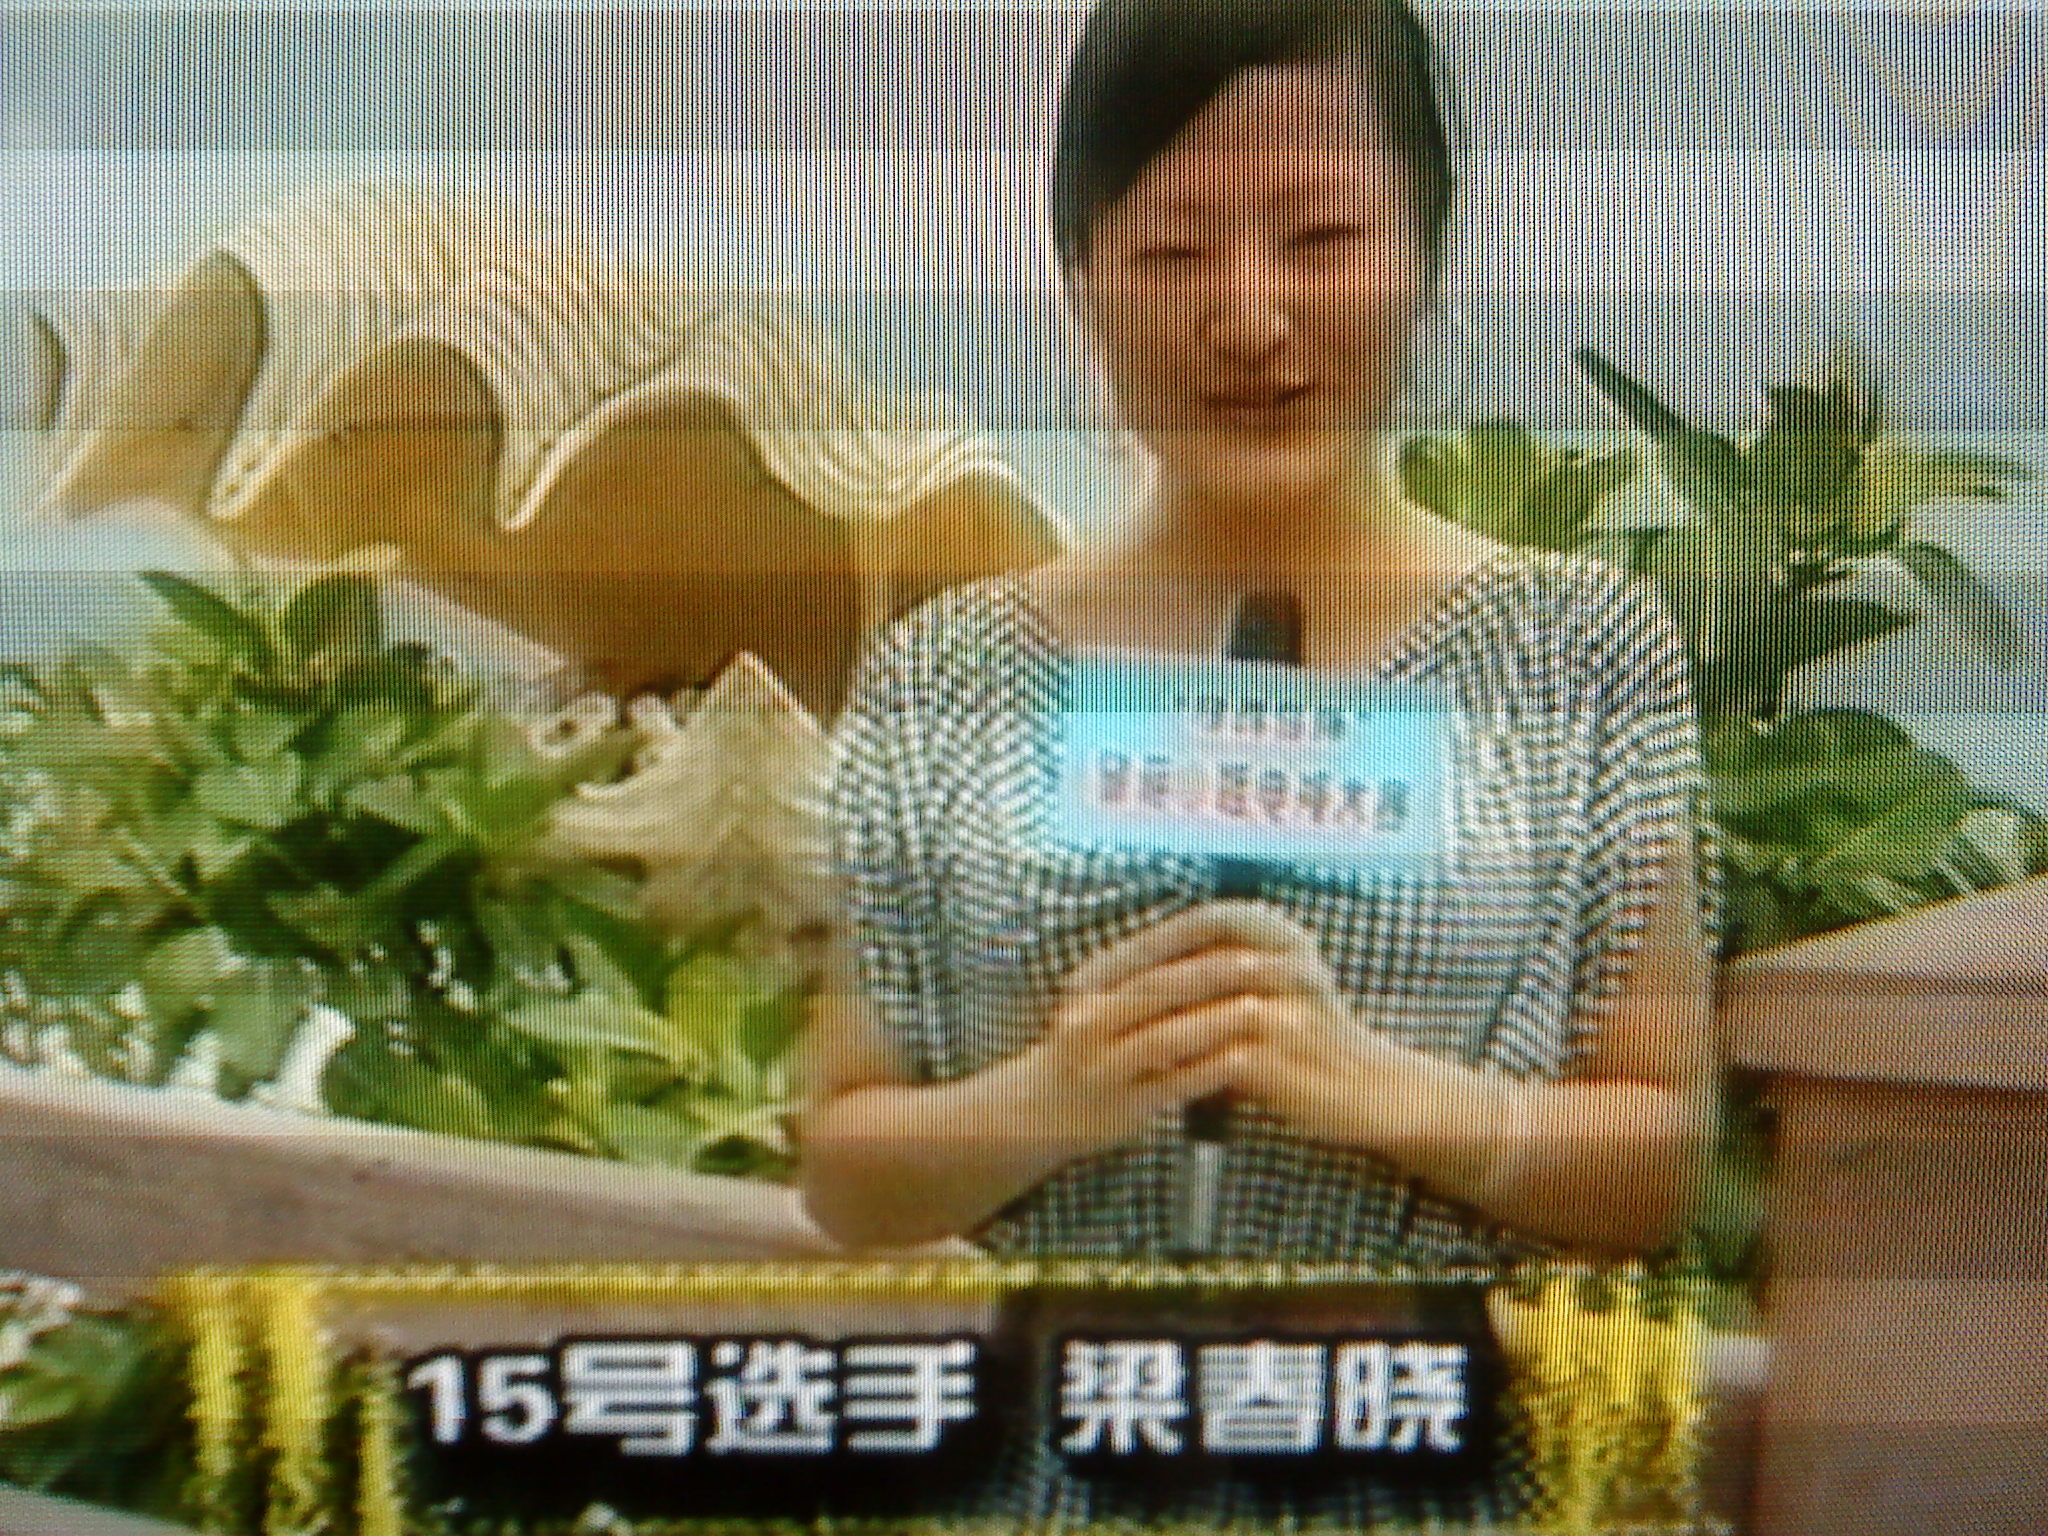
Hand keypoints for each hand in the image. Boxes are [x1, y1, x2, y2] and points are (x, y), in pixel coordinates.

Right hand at [991, 900, 1303, 1162]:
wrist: (1035, 1111)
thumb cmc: (1086, 1048)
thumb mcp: (1101, 1004)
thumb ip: (1144, 980)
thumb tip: (1212, 943)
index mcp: (1090, 989)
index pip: (1147, 953)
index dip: (1196, 941)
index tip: (1241, 930)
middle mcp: (1089, 1024)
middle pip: (1157, 991)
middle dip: (1214, 975)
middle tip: (1263, 964)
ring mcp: (1102, 1068)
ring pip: (1162, 1039)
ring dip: (1214, 1023)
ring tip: (1259, 1010)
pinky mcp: (1121, 1109)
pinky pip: (1170, 1086)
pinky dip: (1208, 1071)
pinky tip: (1243, 1060)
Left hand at [1059, 898, 1435, 1153]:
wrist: (1373, 1090)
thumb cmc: (1310, 1040)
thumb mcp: (1274, 986)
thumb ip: (1221, 970)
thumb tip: (1139, 972)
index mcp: (1280, 933)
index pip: (1196, 924)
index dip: (1139, 944)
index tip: (1092, 969)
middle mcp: (1285, 958)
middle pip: (1185, 960)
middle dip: (1124, 982)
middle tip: (1074, 1004)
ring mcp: (1285, 1003)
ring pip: (1191, 1003)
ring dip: (1135, 1019)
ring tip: (1090, 1038)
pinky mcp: (1282, 1052)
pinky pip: (1209, 1051)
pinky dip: (1167, 1059)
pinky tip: (1132, 1073)